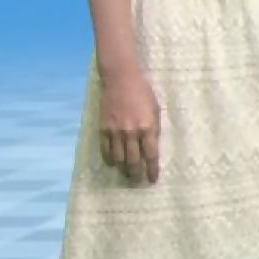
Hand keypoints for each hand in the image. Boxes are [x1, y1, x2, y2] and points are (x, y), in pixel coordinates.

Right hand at [99, 67, 160, 183]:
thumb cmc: (142, 91)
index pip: (151, 155)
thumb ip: (154, 128)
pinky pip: (106, 151)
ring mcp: (116, 131)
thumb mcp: (155, 109)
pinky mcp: (103, 128)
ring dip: (123, 169)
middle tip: (138, 180)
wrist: (121, 77)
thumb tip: (152, 148)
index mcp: (148, 127)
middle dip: (137, 174)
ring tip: (126, 172)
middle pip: (134, 162)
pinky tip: (113, 161)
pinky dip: (110, 159)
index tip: (152, 179)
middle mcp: (132, 132)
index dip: (152, 170)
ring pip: (119, 159)